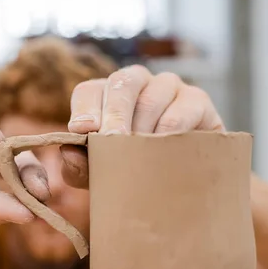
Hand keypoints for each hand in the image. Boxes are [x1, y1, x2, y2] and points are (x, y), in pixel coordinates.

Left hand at [60, 65, 224, 187]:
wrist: (176, 186)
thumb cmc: (129, 171)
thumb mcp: (98, 174)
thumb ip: (79, 165)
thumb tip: (69, 152)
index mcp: (104, 95)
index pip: (88, 91)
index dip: (84, 109)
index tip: (81, 131)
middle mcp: (136, 83)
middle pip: (122, 84)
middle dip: (114, 114)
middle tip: (112, 141)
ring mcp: (168, 87)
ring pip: (152, 98)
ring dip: (143, 128)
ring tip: (138, 155)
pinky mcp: (198, 101)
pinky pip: (183, 110)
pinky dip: (171, 132)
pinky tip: (165, 152)